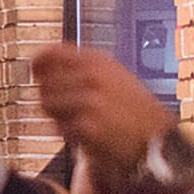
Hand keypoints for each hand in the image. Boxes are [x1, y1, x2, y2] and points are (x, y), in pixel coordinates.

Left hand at [33, 44, 173, 171]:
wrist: (157, 141)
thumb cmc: (131, 110)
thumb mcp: (112, 76)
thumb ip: (77, 68)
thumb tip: (36, 63)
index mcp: (99, 61)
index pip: (52, 53)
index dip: (38, 63)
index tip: (36, 72)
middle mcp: (94, 77)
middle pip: (44, 83)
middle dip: (50, 96)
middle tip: (71, 109)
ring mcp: (91, 100)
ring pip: (47, 104)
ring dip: (58, 115)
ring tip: (82, 121)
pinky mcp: (88, 126)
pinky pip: (58, 126)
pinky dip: (68, 133)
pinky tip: (89, 134)